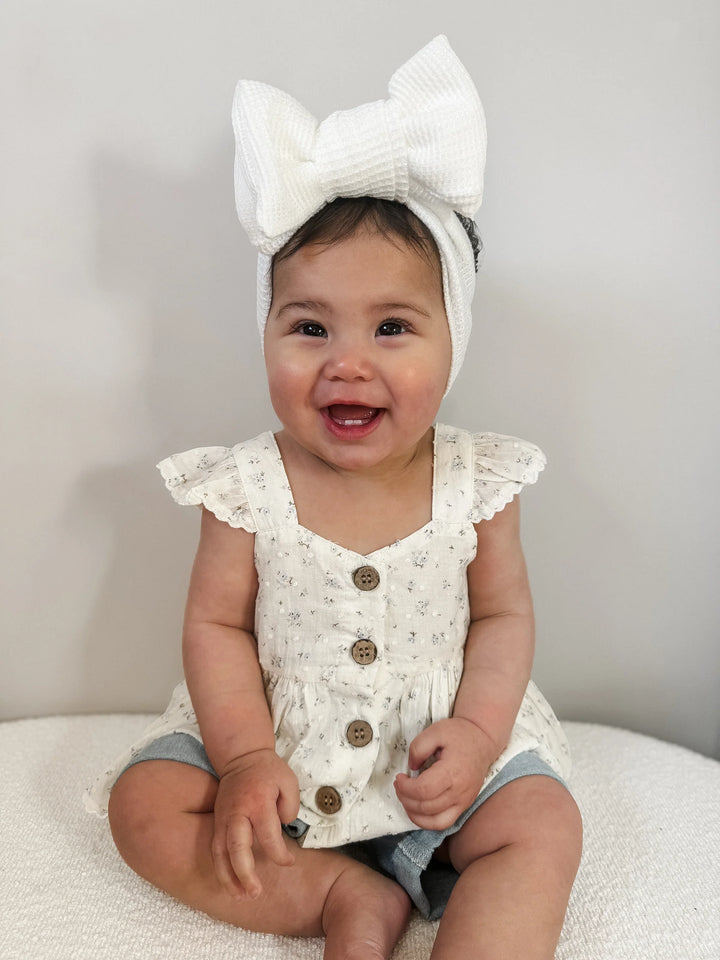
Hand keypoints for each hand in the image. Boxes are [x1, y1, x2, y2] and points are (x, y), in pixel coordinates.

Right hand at [211, 748, 299, 899]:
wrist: (241, 757)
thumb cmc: (268, 771)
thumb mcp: (288, 781)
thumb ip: (290, 806)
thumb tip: (283, 827)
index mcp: (258, 803)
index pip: (269, 836)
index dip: (280, 855)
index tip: (289, 862)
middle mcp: (237, 814)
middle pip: (237, 848)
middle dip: (245, 874)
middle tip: (256, 893)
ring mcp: (223, 818)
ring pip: (220, 853)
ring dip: (228, 878)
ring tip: (240, 897)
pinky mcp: (217, 822)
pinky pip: (216, 850)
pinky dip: (221, 869)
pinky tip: (229, 885)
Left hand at [394, 718, 497, 830]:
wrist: (482, 740)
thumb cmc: (459, 734)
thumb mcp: (435, 731)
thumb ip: (418, 748)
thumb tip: (411, 768)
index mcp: (452, 771)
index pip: (424, 790)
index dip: (405, 787)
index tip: (399, 778)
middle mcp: (460, 791)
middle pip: (426, 806)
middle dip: (405, 798)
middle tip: (399, 786)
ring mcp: (464, 801)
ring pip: (434, 821)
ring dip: (414, 813)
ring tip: (406, 798)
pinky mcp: (464, 806)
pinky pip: (444, 823)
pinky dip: (427, 822)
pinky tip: (417, 810)